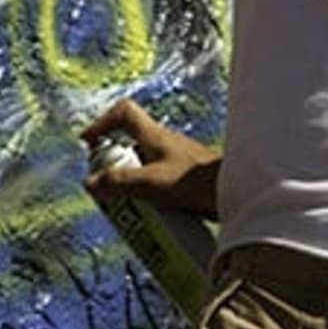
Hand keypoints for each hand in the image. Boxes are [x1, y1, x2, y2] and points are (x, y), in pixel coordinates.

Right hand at [81, 99, 219, 219]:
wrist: (239, 193)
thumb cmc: (197, 184)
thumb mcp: (152, 184)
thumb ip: (120, 184)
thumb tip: (89, 184)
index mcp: (154, 135)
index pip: (124, 112)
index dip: (102, 122)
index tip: (88, 143)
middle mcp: (164, 143)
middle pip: (129, 142)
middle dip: (112, 163)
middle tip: (105, 188)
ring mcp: (175, 159)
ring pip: (143, 164)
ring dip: (130, 182)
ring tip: (126, 207)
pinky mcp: (184, 177)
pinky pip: (157, 180)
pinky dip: (147, 193)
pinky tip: (150, 215)